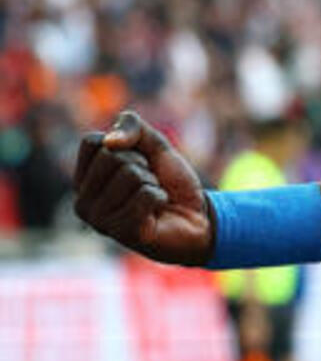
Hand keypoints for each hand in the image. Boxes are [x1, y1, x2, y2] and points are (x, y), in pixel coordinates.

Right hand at [72, 111, 213, 265]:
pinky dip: (160, 197)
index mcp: (83, 179)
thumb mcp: (154, 144)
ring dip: (152, 183)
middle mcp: (82, 201)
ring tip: (153, 198)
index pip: (92, 142)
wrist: (197, 215)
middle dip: (142, 164)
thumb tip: (110, 141)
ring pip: (130, 176)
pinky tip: (158, 210)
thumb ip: (132, 127)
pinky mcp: (122, 232)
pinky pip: (146, 196)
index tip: (138, 163)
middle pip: (111, 158)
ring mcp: (99, 220)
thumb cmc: (169, 181)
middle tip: (149, 183)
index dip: (126, 145)